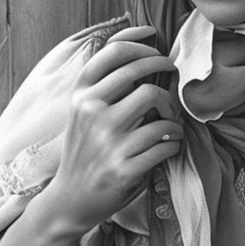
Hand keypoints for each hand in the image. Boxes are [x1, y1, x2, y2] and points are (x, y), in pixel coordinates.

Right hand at [45, 25, 182, 235]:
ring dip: (173, 116)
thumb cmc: (84, 149)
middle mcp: (92, 112)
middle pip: (143, 76)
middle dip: (166, 78)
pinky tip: (168, 145)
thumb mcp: (82, 111)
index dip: (144, 46)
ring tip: (170, 125)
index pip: (115, 52)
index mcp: (81, 94)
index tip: (158, 52)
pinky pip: (166, 143)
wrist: (70, 198)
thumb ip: (104, 84)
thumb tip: (143, 50)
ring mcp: (108, 141)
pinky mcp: (124, 168)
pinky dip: (174, 143)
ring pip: (158, 107)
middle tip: (173, 86)